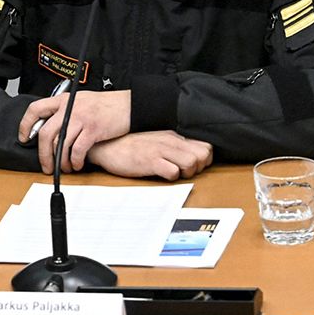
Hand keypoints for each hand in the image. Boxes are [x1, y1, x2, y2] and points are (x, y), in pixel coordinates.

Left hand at [18, 89, 131, 172]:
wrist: (129, 105)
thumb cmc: (108, 105)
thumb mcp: (81, 101)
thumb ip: (66, 111)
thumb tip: (53, 127)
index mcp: (64, 100)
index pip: (36, 110)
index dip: (25, 125)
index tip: (24, 138)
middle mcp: (70, 108)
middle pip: (45, 133)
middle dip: (43, 154)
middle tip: (46, 166)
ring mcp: (81, 118)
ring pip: (60, 144)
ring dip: (61, 162)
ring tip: (65, 168)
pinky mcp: (93, 130)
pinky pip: (77, 150)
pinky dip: (76, 161)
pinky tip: (77, 164)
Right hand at [86, 131, 212, 180]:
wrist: (107, 145)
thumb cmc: (132, 146)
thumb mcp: (157, 142)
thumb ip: (174, 148)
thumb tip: (192, 158)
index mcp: (174, 137)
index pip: (206, 146)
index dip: (205, 160)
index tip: (194, 166)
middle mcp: (170, 141)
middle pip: (203, 155)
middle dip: (200, 167)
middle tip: (186, 172)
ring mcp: (161, 150)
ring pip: (192, 162)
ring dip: (187, 172)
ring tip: (175, 173)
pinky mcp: (150, 161)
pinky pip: (172, 172)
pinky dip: (171, 177)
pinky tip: (162, 175)